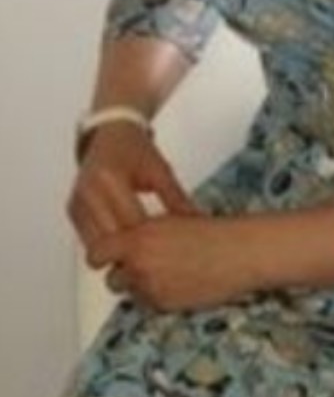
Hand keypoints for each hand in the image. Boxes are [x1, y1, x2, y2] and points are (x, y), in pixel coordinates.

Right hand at [68, 122, 198, 263]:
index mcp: (112, 178)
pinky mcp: (72, 210)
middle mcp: (89, 190)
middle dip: (133, 253)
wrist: (110, 132)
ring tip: (141, 261)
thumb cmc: (136, 149)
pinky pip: (88, 239)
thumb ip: (176, 199)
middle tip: (156, 264)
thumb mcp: (161, 170)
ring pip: (97, 245)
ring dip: (117, 254)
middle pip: (112, 238)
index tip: (170, 254)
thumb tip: (197, 223)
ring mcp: (77, 201)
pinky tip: (124, 250)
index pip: (132, 223)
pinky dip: (106, 246)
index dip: (152, 242)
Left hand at [91, 216, 254, 311]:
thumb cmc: (210, 233)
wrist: (236, 252)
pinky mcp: (164, 305)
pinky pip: (150, 305)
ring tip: (164, 275)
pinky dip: (158, 297)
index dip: (101, 256)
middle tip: (142, 266)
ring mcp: (151, 287)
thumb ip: (143, 234)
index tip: (106, 255)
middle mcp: (139, 264)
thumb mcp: (169, 222)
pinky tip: (178, 284)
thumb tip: (129, 240)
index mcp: (139, 238)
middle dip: (124, 274)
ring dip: (140, 287)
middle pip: (112, 278)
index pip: (97, 253)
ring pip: (131, 293)